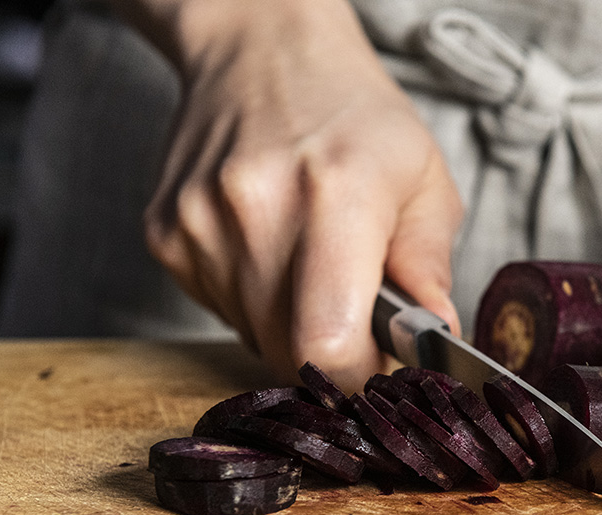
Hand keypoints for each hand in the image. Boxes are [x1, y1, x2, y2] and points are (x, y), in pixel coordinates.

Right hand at [139, 0, 462, 390]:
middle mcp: (255, 209)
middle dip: (335, 355)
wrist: (261, 51)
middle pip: (290, 351)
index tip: (383, 368)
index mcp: (336, 193)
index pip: (328, 343)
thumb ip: (430, 264)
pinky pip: (221, 311)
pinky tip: (273, 249)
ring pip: (254, 337)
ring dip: (293, 327)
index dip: (360, 377)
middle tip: (360, 317)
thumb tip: (435, 336)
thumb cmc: (355, 116)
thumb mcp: (424, 177)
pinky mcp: (165, 235)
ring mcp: (199, 224)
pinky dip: (255, 302)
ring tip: (314, 265)